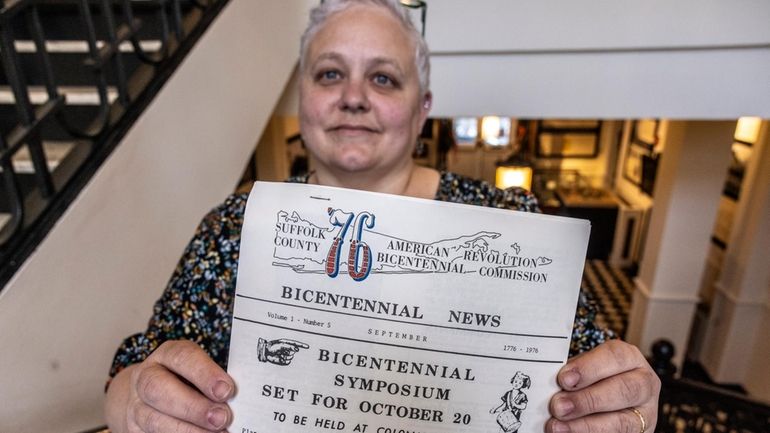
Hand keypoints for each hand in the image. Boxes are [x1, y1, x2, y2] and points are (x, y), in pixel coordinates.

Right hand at [105, 340, 234, 432]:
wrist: (149, 398)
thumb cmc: (187, 381)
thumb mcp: (199, 372)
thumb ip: (215, 382)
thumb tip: (241, 398)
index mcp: (166, 356)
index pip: (182, 357)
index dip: (204, 373)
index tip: (227, 390)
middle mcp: (146, 378)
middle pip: (160, 389)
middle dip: (193, 406)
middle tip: (222, 418)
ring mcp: (137, 407)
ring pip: (154, 420)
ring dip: (187, 430)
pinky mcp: (135, 430)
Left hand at [258, 338, 308, 365]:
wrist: (265, 352)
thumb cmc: (272, 347)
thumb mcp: (281, 345)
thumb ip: (290, 347)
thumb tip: (297, 349)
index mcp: (287, 343)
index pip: (297, 344)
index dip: (302, 345)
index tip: (308, 347)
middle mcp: (287, 349)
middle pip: (293, 352)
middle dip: (289, 352)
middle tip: (281, 351)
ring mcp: (286, 355)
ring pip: (291, 357)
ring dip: (286, 357)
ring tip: (279, 355)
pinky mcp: (283, 361)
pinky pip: (287, 362)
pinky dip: (284, 361)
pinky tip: (279, 359)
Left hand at [546, 340, 660, 432]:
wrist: (606, 405)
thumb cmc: (592, 382)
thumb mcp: (585, 372)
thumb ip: (572, 376)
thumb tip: (547, 385)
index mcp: (630, 359)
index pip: (615, 357)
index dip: (589, 368)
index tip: (563, 379)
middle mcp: (644, 384)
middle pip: (622, 390)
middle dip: (587, 400)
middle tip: (557, 406)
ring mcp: (645, 414)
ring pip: (622, 422)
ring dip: (586, 426)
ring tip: (557, 426)